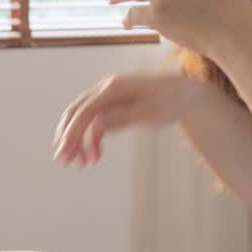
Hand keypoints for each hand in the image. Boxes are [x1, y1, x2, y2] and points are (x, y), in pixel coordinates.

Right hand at [54, 73, 206, 166]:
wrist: (187, 92)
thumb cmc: (172, 100)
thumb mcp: (150, 113)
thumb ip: (122, 118)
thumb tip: (96, 123)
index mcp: (114, 87)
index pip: (85, 111)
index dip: (72, 132)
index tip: (65, 152)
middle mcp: (107, 88)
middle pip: (78, 112)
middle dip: (69, 137)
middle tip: (65, 160)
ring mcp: (109, 95)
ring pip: (85, 119)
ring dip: (80, 141)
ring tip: (82, 163)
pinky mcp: (114, 104)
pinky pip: (96, 121)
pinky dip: (92, 138)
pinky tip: (95, 154)